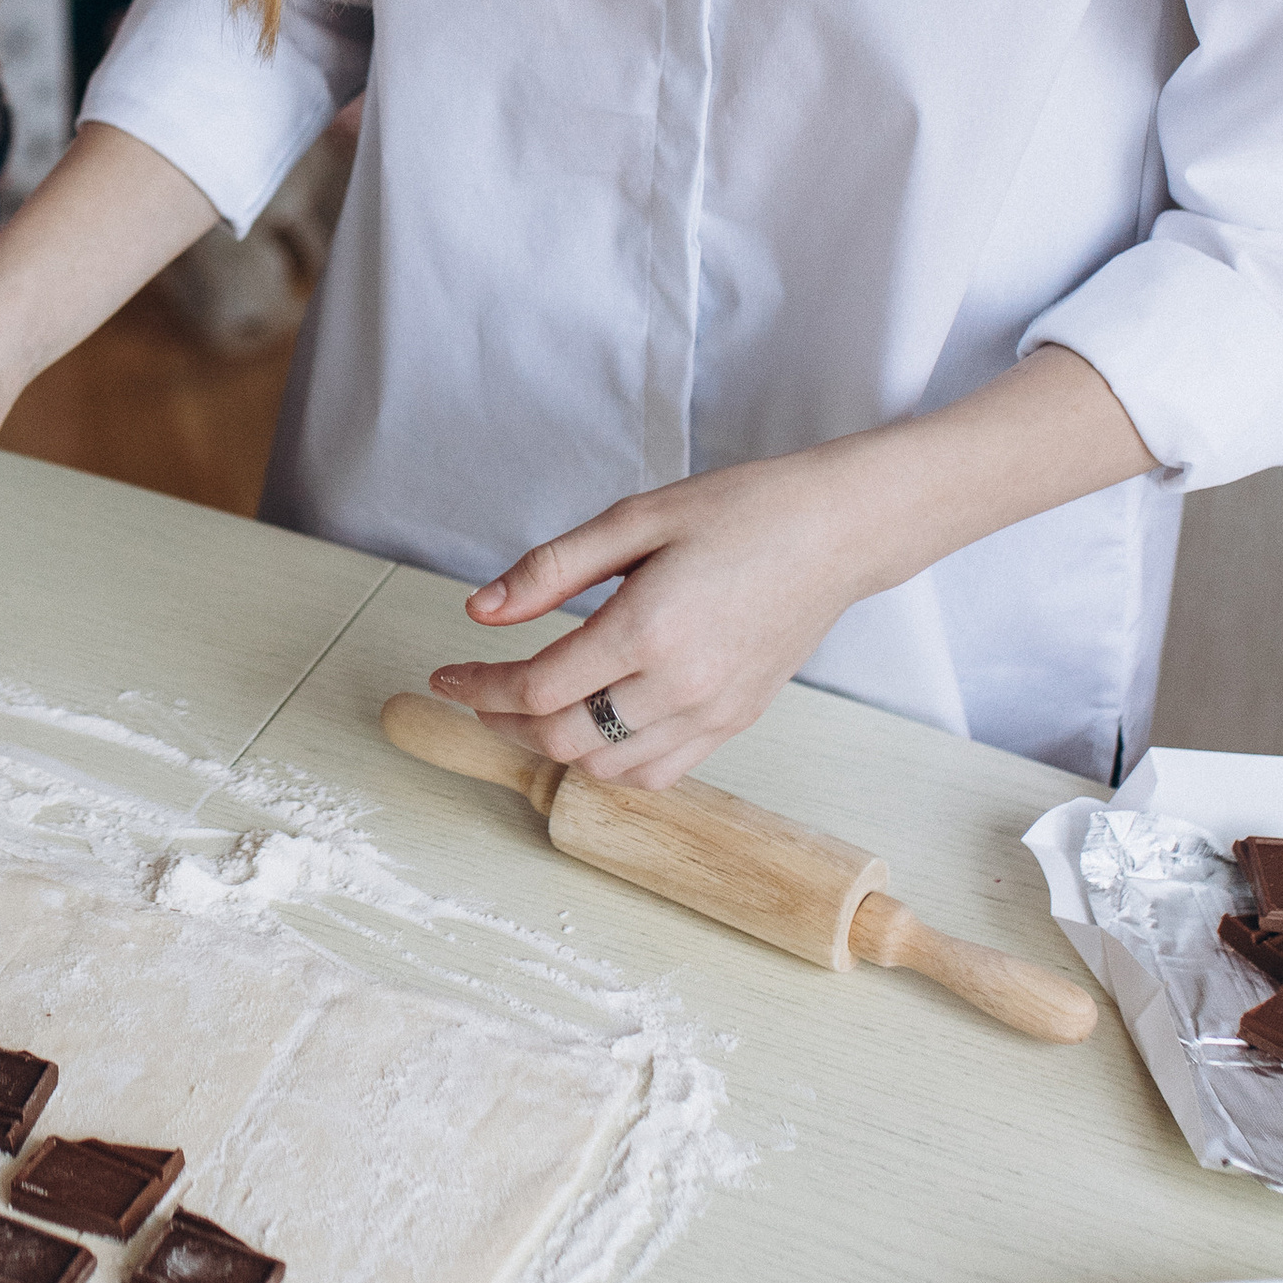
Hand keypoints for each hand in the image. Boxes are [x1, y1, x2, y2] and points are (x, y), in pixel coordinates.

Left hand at [426, 445, 873, 792]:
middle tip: (478, 694)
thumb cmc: (740, 511)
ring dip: (553, 745)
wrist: (836, 532)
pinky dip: (611, 763)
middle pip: (563, 738)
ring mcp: (712, 712)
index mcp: (648, 629)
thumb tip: (481, 610)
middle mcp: (680, 685)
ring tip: (528, 709)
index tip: (446, 676)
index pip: (537, 688)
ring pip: (606, 765)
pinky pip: (657, 772)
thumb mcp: (634, 518)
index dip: (478, 688)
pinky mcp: (734, 722)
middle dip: (504, 722)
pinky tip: (592, 728)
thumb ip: (551, 569)